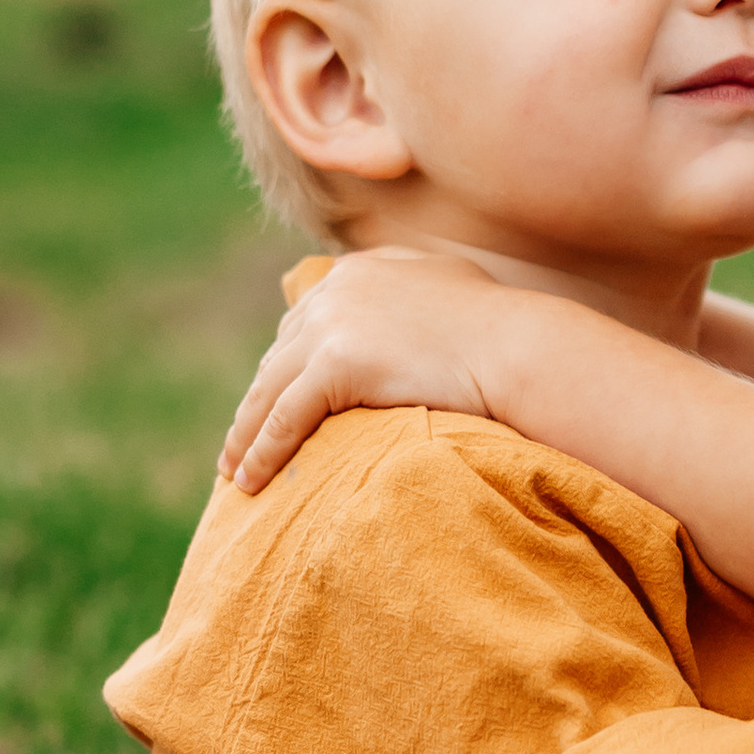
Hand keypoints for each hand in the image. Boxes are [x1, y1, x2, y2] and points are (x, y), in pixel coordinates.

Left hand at [220, 247, 513, 490]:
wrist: (520, 347)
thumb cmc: (504, 329)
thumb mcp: (449, 286)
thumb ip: (413, 289)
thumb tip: (410, 308)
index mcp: (358, 272)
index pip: (304, 324)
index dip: (285, 369)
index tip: (273, 401)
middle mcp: (335, 290)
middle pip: (278, 357)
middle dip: (257, 402)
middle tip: (241, 444)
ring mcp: (332, 324)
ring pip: (269, 390)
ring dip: (245, 436)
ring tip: (234, 472)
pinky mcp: (336, 363)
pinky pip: (284, 418)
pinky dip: (261, 452)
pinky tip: (250, 481)